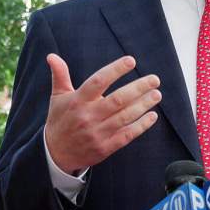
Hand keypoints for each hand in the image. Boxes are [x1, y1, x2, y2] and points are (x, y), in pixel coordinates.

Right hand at [45, 54, 160, 174]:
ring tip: (157, 94)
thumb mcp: (57, 97)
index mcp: (77, 101)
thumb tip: (52, 56)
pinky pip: (126, 135)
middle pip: (117, 100)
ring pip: (125, 117)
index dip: (115, 70)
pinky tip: (152, 116)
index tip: (131, 61)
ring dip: (143, 105)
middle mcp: (88, 116)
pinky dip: (141, 126)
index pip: (98, 81)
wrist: (55, 154)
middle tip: (154, 79)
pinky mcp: (105, 148)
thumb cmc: (60, 120)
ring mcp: (97, 133)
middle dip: (138, 88)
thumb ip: (60, 75)